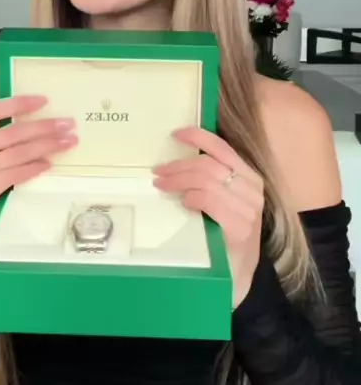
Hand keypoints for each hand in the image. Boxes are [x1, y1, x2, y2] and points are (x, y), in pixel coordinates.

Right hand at [0, 94, 76, 253]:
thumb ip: (1, 130)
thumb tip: (37, 108)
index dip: (18, 103)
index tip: (44, 100)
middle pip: (11, 133)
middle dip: (43, 127)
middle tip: (68, 124)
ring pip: (17, 153)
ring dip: (46, 146)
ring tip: (67, 142)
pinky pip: (15, 175)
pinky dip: (34, 168)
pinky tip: (49, 163)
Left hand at [153, 127, 263, 308]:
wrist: (236, 277)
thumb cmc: (225, 236)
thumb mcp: (222, 202)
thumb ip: (210, 181)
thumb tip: (178, 161)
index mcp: (250, 178)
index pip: (223, 148)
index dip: (198, 137)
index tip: (176, 134)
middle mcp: (253, 190)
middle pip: (209, 165)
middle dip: (179, 165)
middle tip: (158, 172)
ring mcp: (249, 210)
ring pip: (206, 181)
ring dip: (179, 180)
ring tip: (162, 185)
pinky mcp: (241, 229)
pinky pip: (210, 201)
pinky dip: (193, 198)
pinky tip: (184, 203)